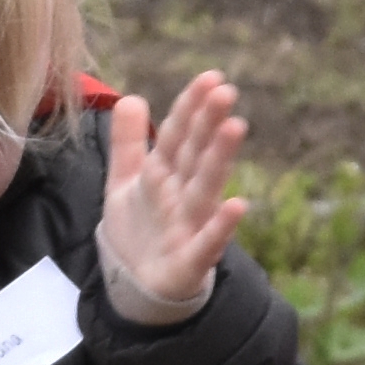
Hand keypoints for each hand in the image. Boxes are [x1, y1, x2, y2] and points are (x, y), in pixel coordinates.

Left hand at [99, 73, 247, 320]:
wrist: (137, 287)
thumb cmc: (140, 229)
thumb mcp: (126, 182)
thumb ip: (128, 143)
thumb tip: (131, 97)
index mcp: (165, 174)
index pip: (178, 135)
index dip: (191, 107)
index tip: (211, 77)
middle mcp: (182, 195)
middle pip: (195, 155)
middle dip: (208, 124)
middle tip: (226, 91)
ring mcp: (189, 227)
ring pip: (205, 188)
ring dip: (219, 160)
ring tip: (235, 127)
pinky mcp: (190, 261)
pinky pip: (207, 242)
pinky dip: (221, 226)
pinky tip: (238, 204)